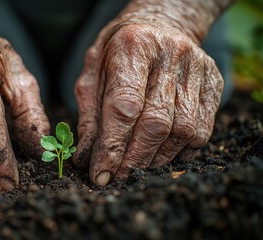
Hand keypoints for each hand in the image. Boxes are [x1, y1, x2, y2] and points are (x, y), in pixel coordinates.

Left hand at [73, 21, 222, 185]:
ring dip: (157, 159)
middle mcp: (170, 56)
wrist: (161, 24)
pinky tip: (161, 154)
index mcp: (133, 48)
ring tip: (137, 168)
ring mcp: (197, 69)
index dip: (112, 147)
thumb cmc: (118, 50)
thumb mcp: (93, 72)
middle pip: (156, 123)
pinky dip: (180, 151)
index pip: (124, 107)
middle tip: (118, 178)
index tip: (101, 174)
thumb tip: (87, 158)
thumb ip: (89, 114)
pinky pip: (202, 130)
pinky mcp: (214, 83)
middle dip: (134, 160)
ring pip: (183, 131)